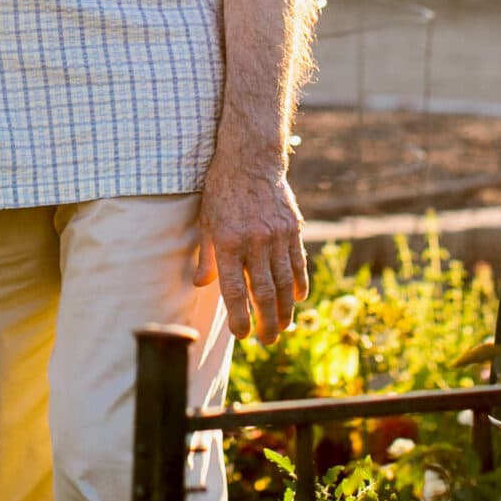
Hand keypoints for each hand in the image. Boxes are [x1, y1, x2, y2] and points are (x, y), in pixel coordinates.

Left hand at [196, 157, 307, 345]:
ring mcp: (276, 235)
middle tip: (268, 341)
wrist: (250, 159)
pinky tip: (298, 299)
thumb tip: (201, 284)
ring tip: (283, 328)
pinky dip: (299, 283)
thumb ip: (206, 256)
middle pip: (263, 292)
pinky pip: (297, 262)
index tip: (243, 336)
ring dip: (284, 310)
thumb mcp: (206, 221)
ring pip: (283, 282)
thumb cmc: (222, 191)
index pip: (235, 290)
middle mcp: (253, 241)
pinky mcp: (292, 228)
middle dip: (266, 322)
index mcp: (228, 242)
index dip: (240, 317)